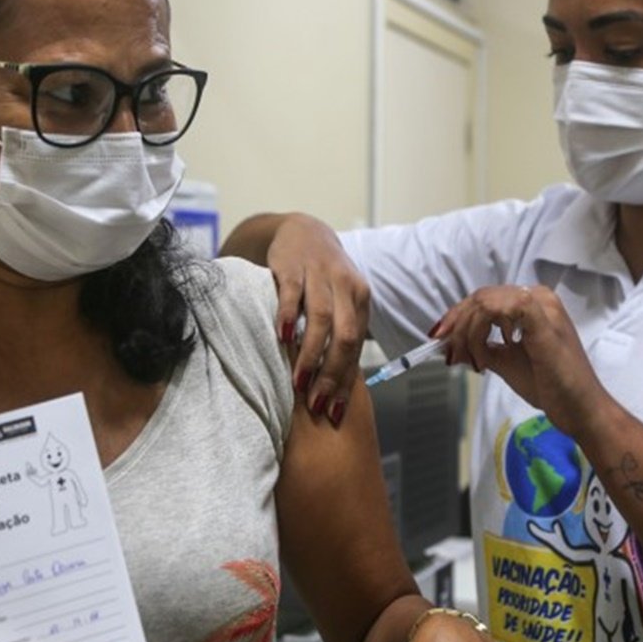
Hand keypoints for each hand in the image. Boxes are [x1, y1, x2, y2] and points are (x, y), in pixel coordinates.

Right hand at [267, 213, 369, 424]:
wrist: (303, 231)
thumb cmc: (322, 277)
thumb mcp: (340, 301)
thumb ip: (342, 336)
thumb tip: (339, 387)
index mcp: (361, 299)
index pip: (356, 346)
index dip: (346, 380)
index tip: (335, 410)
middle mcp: (346, 286)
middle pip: (344, 336)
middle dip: (331, 373)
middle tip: (316, 402)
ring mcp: (319, 274)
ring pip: (322, 318)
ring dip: (311, 353)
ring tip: (298, 382)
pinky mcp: (293, 266)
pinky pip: (293, 294)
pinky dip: (288, 317)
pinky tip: (282, 338)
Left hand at [434, 285, 612, 441]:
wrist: (579, 407)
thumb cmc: (550, 386)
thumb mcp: (506, 362)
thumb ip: (482, 349)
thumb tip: (453, 346)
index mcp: (534, 303)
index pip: (485, 299)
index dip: (457, 317)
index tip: (440, 340)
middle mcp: (539, 296)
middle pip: (480, 297)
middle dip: (456, 325)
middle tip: (449, 354)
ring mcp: (542, 304)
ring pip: (483, 302)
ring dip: (467, 333)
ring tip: (473, 363)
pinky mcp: (541, 317)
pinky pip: (495, 310)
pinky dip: (479, 334)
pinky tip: (484, 358)